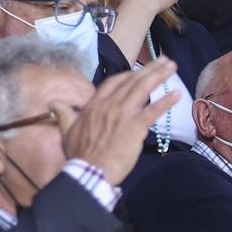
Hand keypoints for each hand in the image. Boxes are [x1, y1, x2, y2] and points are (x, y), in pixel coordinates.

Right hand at [59, 58, 180, 185]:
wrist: (89, 170)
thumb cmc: (78, 154)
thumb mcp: (66, 130)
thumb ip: (64, 114)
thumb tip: (54, 103)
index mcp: (95, 104)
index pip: (113, 82)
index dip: (127, 75)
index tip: (138, 72)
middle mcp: (110, 104)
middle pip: (132, 80)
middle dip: (149, 69)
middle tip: (164, 60)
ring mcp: (123, 113)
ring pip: (143, 89)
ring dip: (159, 75)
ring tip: (172, 66)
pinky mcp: (136, 126)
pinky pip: (153, 110)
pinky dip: (166, 101)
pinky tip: (177, 94)